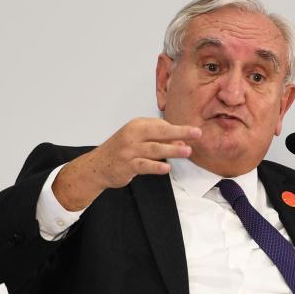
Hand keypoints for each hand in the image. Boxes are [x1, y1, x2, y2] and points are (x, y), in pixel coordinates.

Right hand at [52, 118, 199, 209]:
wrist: (97, 166)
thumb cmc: (121, 151)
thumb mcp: (138, 140)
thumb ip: (158, 140)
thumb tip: (181, 143)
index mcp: (137, 125)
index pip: (160, 124)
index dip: (177, 129)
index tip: (193, 133)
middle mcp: (132, 135)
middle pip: (160, 132)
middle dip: (180, 132)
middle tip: (197, 133)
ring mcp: (129, 150)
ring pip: (154, 149)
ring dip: (172, 150)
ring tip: (187, 151)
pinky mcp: (127, 165)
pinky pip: (144, 165)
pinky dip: (156, 167)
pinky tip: (166, 168)